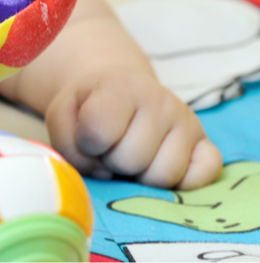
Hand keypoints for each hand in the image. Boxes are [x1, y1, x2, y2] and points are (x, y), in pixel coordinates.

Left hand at [45, 68, 221, 190]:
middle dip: (113, 162)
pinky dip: (181, 183)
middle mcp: (161, 100)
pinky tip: (159, 165)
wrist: (120, 89)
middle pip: (131, 160)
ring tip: (132, 155)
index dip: (85, 144)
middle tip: (112, 147)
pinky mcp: (207, 145)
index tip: (88, 136)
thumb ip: (68, 145)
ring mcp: (188, 122)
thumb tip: (105, 173)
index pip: (98, 132)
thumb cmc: (88, 107)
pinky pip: (203, 176)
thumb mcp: (62, 116)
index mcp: (121, 86)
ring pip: (164, 175)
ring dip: (141, 176)